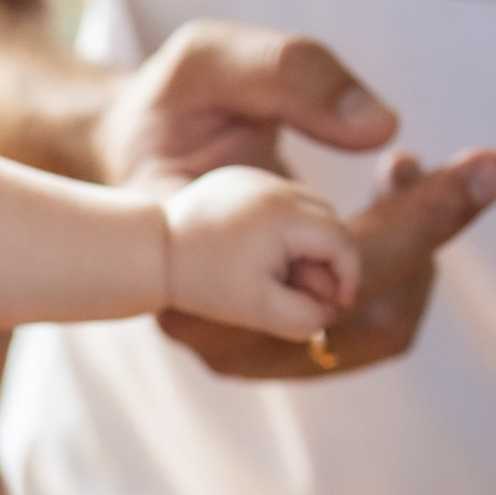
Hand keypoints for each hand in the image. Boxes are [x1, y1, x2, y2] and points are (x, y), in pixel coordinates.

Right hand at [93, 20, 495, 377]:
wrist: (127, 160)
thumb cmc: (167, 105)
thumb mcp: (210, 59)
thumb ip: (289, 75)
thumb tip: (379, 129)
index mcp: (191, 257)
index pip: (338, 266)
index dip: (420, 220)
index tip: (490, 162)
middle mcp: (215, 325)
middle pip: (371, 311)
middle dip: (429, 230)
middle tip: (476, 164)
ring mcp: (244, 346)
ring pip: (379, 329)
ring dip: (417, 250)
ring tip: (404, 174)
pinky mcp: (272, 344)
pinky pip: (367, 327)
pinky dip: (400, 265)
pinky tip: (387, 201)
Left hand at [162, 166, 359, 338]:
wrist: (148, 248)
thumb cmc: (201, 280)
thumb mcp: (257, 308)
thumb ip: (305, 316)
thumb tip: (331, 310)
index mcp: (284, 213)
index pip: (342, 245)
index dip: (346, 279)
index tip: (334, 306)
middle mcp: (275, 187)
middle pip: (329, 224)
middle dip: (324, 261)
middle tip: (299, 292)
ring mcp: (256, 178)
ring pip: (307, 213)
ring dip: (304, 246)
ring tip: (272, 274)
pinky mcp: (239, 179)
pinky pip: (279, 205)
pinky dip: (280, 231)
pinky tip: (254, 256)